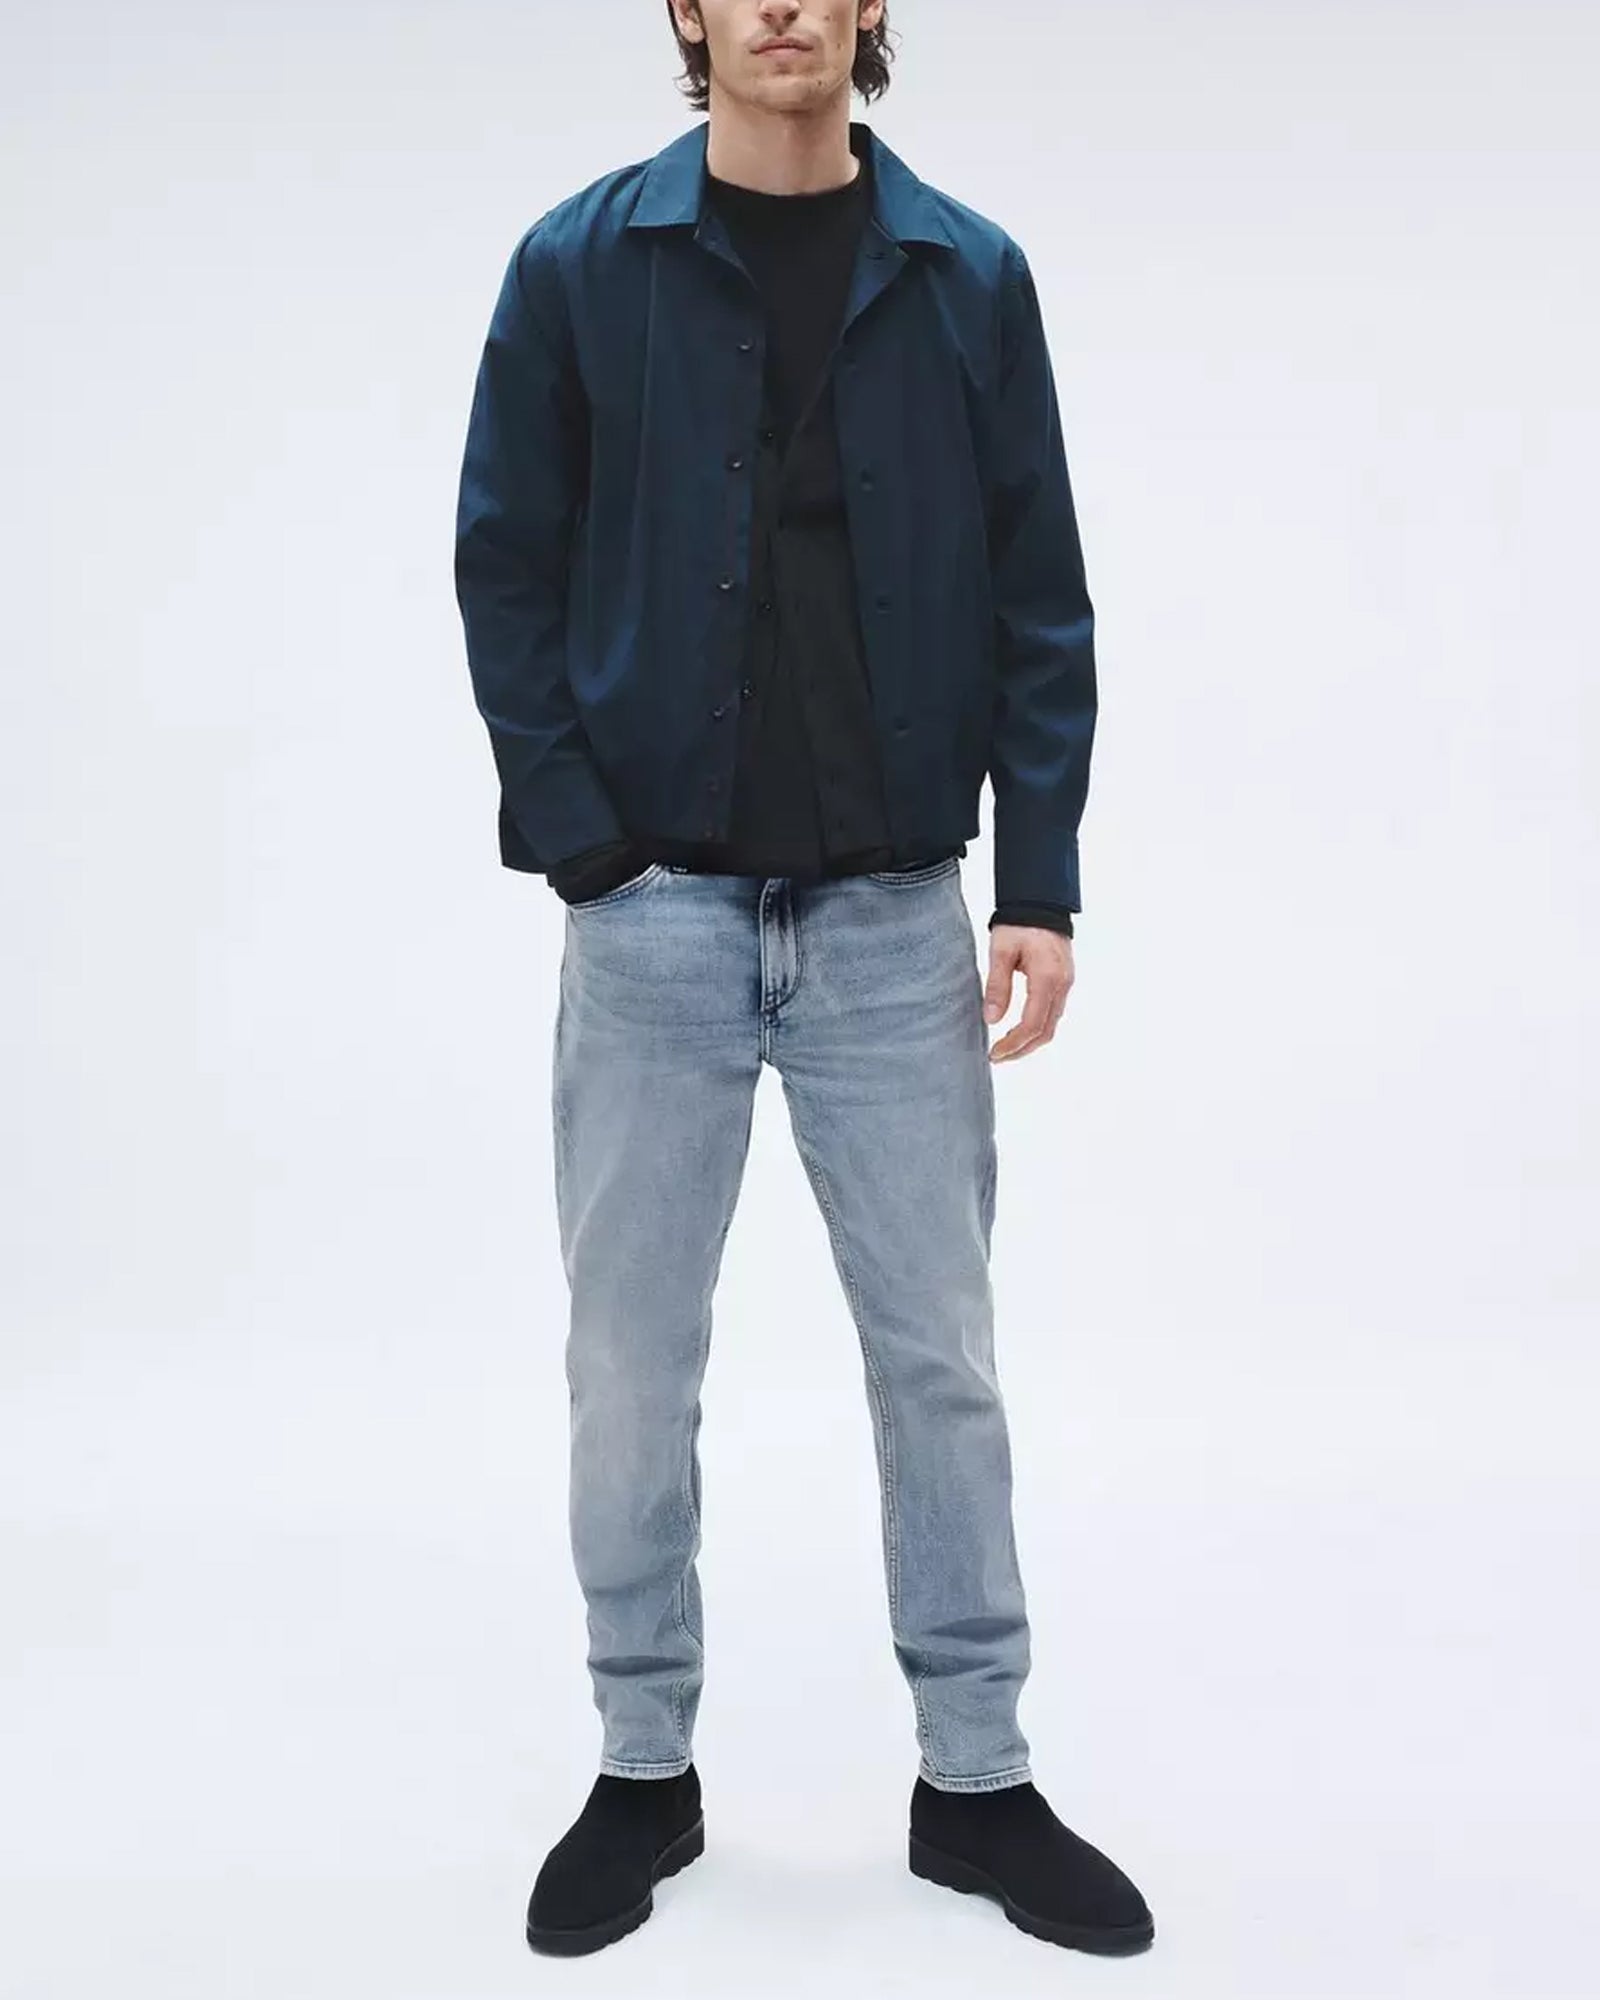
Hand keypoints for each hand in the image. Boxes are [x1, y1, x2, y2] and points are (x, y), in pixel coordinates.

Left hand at [982, 925, 1073, 1061]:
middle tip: (997, 1057)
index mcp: (1047, 978)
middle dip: (1021, 1050)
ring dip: (1029, 1041)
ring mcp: (1066, 984)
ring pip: (1051, 1025)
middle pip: (1045, 1032)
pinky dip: (1036, 1028)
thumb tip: (991, 1019)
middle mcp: (1062, 985)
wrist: (1041, 902)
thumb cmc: (1019, 923)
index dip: (1013, 1044)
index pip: (1032, 1025)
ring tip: (1005, 1048)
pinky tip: (1018, 1029)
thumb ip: (997, 986)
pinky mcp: (1063, 981)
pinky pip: (1053, 1013)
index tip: (994, 1053)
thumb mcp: (1001, 952)